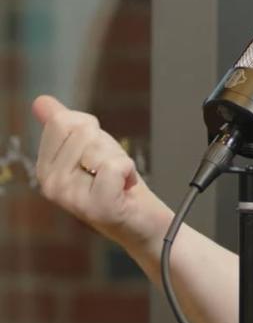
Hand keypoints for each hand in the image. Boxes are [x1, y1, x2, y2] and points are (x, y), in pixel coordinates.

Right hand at [31, 95, 167, 250]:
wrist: (142, 221)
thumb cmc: (117, 184)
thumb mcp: (90, 147)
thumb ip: (65, 124)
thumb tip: (41, 101)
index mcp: (45, 167)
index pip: (62, 121)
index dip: (91, 130)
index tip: (98, 153)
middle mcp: (50, 184)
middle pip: (82, 131)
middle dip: (107, 145)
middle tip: (111, 171)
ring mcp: (70, 197)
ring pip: (99, 147)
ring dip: (120, 159)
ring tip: (118, 181)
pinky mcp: (96, 206)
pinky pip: (115, 166)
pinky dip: (130, 171)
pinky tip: (126, 189)